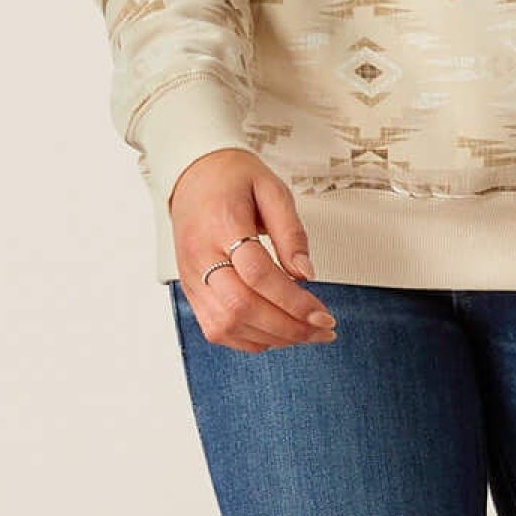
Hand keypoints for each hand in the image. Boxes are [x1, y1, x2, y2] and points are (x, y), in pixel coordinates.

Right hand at [169, 149, 338, 350]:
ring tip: (305, 334)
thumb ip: (291, 231)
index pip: (257, 274)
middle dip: (288, 327)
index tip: (323, 315)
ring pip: (227, 325)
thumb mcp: (272, 189)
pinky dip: (249, 340)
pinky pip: (216, 329)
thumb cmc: (232, 179)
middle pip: (241, 307)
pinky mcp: (191, 291)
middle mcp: (200, 255)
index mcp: (221, 223)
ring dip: (272, 337)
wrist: (192, 175)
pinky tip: (275, 333)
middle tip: (322, 330)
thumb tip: (306, 274)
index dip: (293, 301)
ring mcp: (192, 276)